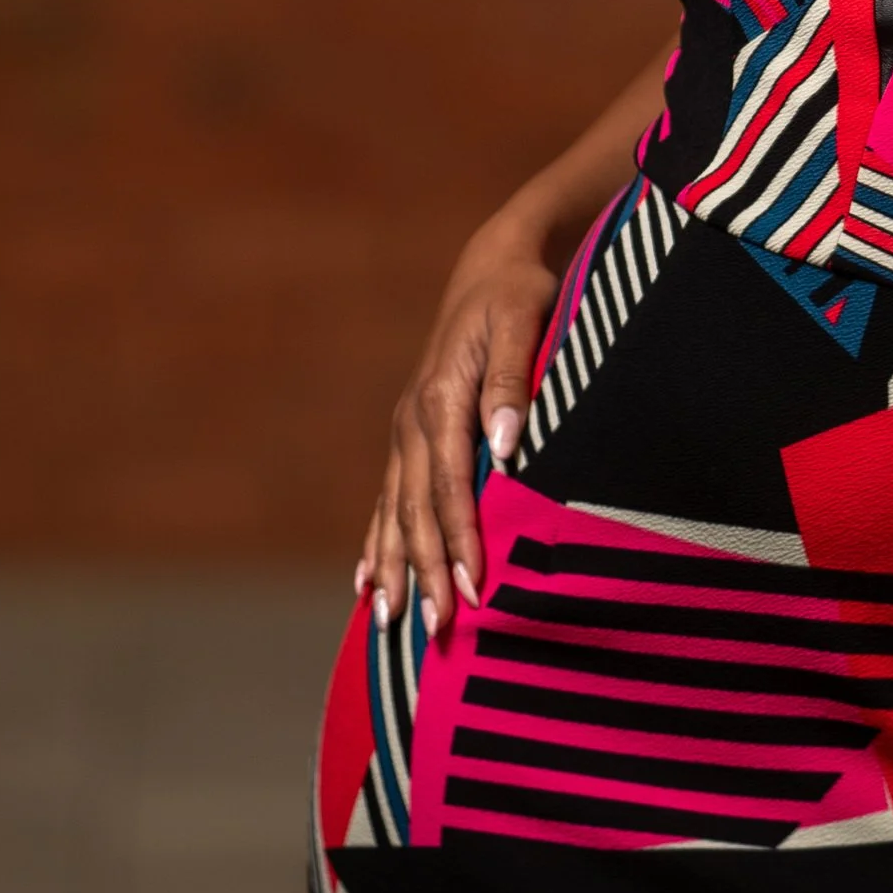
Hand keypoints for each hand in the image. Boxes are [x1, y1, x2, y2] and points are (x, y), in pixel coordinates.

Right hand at [359, 223, 561, 639]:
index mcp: (440, 398)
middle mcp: (414, 421)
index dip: (461, 539)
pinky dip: (377, 541)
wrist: (493, 265)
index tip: (475, 589)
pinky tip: (367, 581)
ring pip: (395, 511)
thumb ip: (511, 381)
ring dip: (394, 567)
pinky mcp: (409, 434)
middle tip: (438, 628)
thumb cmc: (519, 293)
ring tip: (391, 621)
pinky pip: (387, 498)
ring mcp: (406, 430)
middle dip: (426, 570)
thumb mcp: (525, 321)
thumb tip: (504, 444)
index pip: (452, 486)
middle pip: (417, 511)